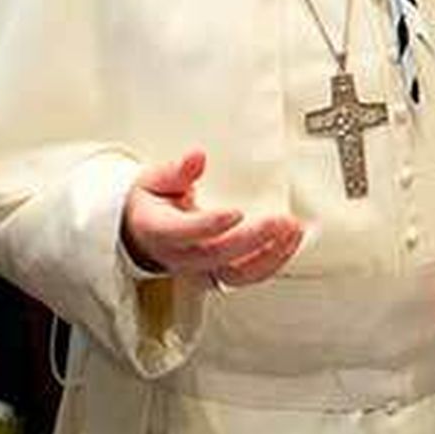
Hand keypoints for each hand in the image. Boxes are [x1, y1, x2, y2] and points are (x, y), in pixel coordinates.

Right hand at [121, 150, 304, 286]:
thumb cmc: (151, 206)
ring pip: (236, 274)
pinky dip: (273, 262)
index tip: (235, 212)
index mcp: (159, 230)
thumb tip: (196, 157)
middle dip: (252, 239)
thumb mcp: (154, 180)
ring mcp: (200, 269)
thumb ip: (177, 170)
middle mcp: (181, 256)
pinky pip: (247, 276)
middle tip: (279, 221)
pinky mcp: (218, 274)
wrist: (142, 236)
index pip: (184, 232)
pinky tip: (290, 242)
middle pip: (218, 254)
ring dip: (270, 255)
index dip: (210, 225)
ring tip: (292, 231)